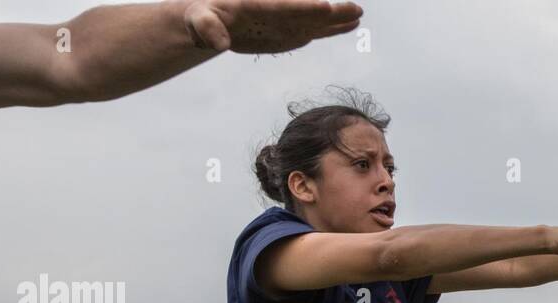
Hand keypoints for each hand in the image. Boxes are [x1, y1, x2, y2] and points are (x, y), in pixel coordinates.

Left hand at [183, 0, 362, 53]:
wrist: (206, 16)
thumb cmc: (200, 16)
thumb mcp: (199, 21)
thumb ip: (208, 28)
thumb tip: (218, 43)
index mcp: (259, 5)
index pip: (285, 6)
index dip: (304, 7)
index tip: (325, 6)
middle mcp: (276, 12)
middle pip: (308, 11)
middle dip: (332, 11)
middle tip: (356, 9)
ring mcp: (283, 22)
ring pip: (314, 20)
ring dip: (336, 19)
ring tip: (358, 16)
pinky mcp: (286, 32)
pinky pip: (311, 30)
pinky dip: (328, 29)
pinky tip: (345, 27)